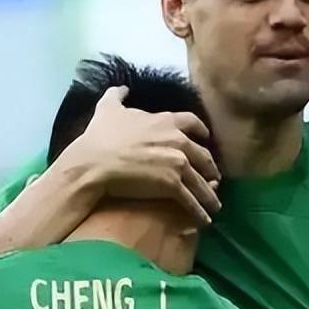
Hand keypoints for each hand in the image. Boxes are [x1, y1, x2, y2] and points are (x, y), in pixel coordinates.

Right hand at [59, 85, 221, 224]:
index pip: (193, 123)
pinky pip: (191, 200)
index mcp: (166, 122)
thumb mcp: (108, 109)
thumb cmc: (100, 136)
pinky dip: (199, 211)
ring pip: (201, 181)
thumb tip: (122, 88)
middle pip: (204, 156)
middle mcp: (178, 141)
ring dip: (209, 195)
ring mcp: (177, 163)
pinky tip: (204, 220)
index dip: (202, 132)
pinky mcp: (172, 185)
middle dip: (210, 168)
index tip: (206, 139)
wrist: (94, 163)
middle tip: (214, 178)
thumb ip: (117, 96)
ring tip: (214, 205)